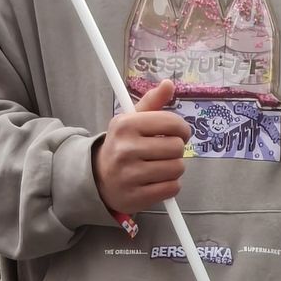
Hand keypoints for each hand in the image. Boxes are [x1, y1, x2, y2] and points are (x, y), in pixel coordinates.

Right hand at [92, 79, 190, 215]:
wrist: (99, 178)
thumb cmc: (123, 145)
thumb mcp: (131, 120)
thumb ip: (152, 102)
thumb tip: (169, 83)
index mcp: (125, 125)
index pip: (172, 122)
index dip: (181, 129)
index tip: (176, 133)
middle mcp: (126, 148)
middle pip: (177, 147)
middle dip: (175, 150)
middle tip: (162, 151)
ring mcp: (131, 174)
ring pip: (177, 169)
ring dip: (173, 168)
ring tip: (158, 166)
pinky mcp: (138, 196)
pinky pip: (173, 188)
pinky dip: (169, 185)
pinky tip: (155, 181)